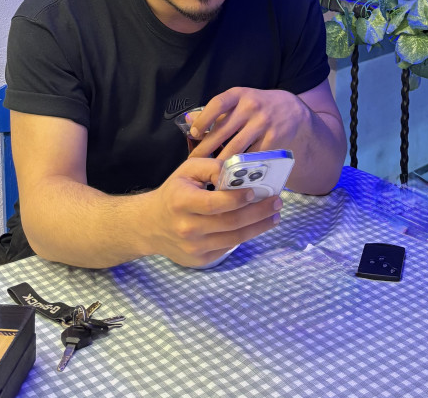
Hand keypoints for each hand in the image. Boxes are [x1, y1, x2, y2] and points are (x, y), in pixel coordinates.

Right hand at [144, 154, 281, 266]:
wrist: (150, 226)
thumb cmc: (174, 193)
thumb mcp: (187, 171)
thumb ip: (212, 166)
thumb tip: (237, 171)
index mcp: (182, 201)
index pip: (214, 203)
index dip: (237, 199)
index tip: (256, 191)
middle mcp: (187, 227)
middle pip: (230, 222)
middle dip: (258, 212)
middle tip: (277, 202)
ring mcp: (193, 248)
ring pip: (233, 238)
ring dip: (258, 227)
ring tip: (274, 216)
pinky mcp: (199, 260)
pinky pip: (227, 248)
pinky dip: (245, 236)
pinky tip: (257, 225)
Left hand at [188, 87, 308, 161]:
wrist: (293, 111)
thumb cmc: (259, 107)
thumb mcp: (241, 100)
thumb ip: (217, 111)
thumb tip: (188, 120)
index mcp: (240, 95)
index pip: (218, 104)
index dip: (203, 119)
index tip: (193, 134)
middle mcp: (251, 107)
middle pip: (223, 131)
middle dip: (205, 149)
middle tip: (193, 161)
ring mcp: (263, 124)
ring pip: (236, 148)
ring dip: (220, 162)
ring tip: (208, 172)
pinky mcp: (273, 140)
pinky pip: (252, 157)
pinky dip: (240, 168)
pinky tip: (230, 174)